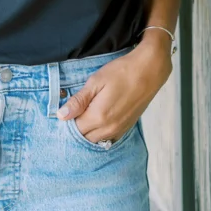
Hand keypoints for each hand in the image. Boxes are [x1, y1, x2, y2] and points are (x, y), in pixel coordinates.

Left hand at [56, 38, 172, 142]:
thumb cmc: (121, 72)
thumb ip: (78, 101)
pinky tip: (101, 118)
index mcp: (99, 117)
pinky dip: (101, 132)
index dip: (69, 120)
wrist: (149, 71)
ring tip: (88, 112)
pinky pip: (109, 138)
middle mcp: (109, 128)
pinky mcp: (127, 127)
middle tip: (78, 108)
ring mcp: (120, 130)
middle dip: (78, 127)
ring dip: (89, 131)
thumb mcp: (96, 81)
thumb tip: (61, 115)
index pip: (75, 129)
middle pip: (85, 137)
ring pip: (97, 140)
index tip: (69, 108)